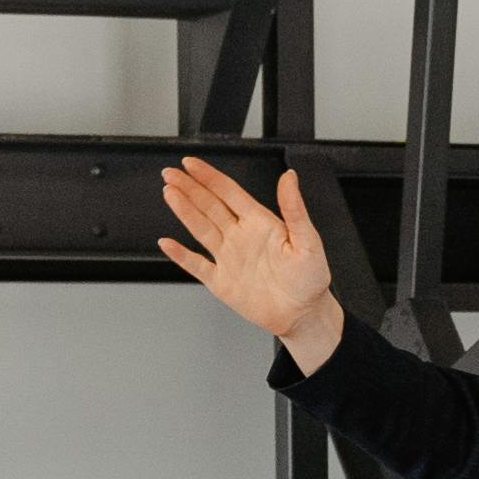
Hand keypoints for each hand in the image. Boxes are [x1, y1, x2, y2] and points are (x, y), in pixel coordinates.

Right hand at [153, 159, 344, 370]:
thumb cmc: (310, 278)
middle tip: (170, 173)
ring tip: (169, 193)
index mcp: (259, 222)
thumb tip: (290, 177)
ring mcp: (229, 258)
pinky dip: (181, 255)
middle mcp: (240, 236)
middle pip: (208, 205)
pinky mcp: (222, 281)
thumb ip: (294, 208)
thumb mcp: (308, 240)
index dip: (209, 177)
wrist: (304, 314)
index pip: (228, 192)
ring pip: (200, 228)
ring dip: (184, 211)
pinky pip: (196, 265)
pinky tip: (167, 243)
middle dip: (188, 188)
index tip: (191, 164)